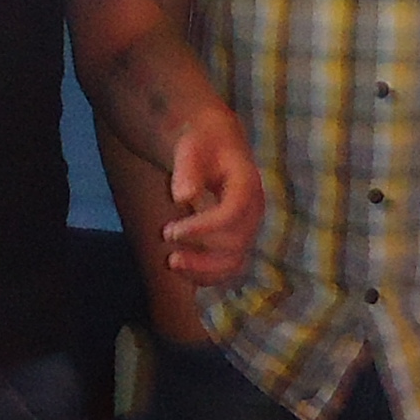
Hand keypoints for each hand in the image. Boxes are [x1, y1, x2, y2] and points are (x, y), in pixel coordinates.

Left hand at [150, 111, 263, 286]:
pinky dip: (206, 274)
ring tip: (172, 262)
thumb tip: (182, 197)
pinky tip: (181, 268)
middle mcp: (253, 210)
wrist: (216, 146)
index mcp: (247, 184)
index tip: (172, 230)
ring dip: (204, 269)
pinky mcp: (237, 240)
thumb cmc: (202, 144)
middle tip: (166, 235)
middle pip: (236, 242)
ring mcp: (247, 228)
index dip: (204, 228)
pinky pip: (227, 267)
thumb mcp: (191, 147)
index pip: (233, 214)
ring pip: (234, 262)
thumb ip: (187, 169)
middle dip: (200, 248)